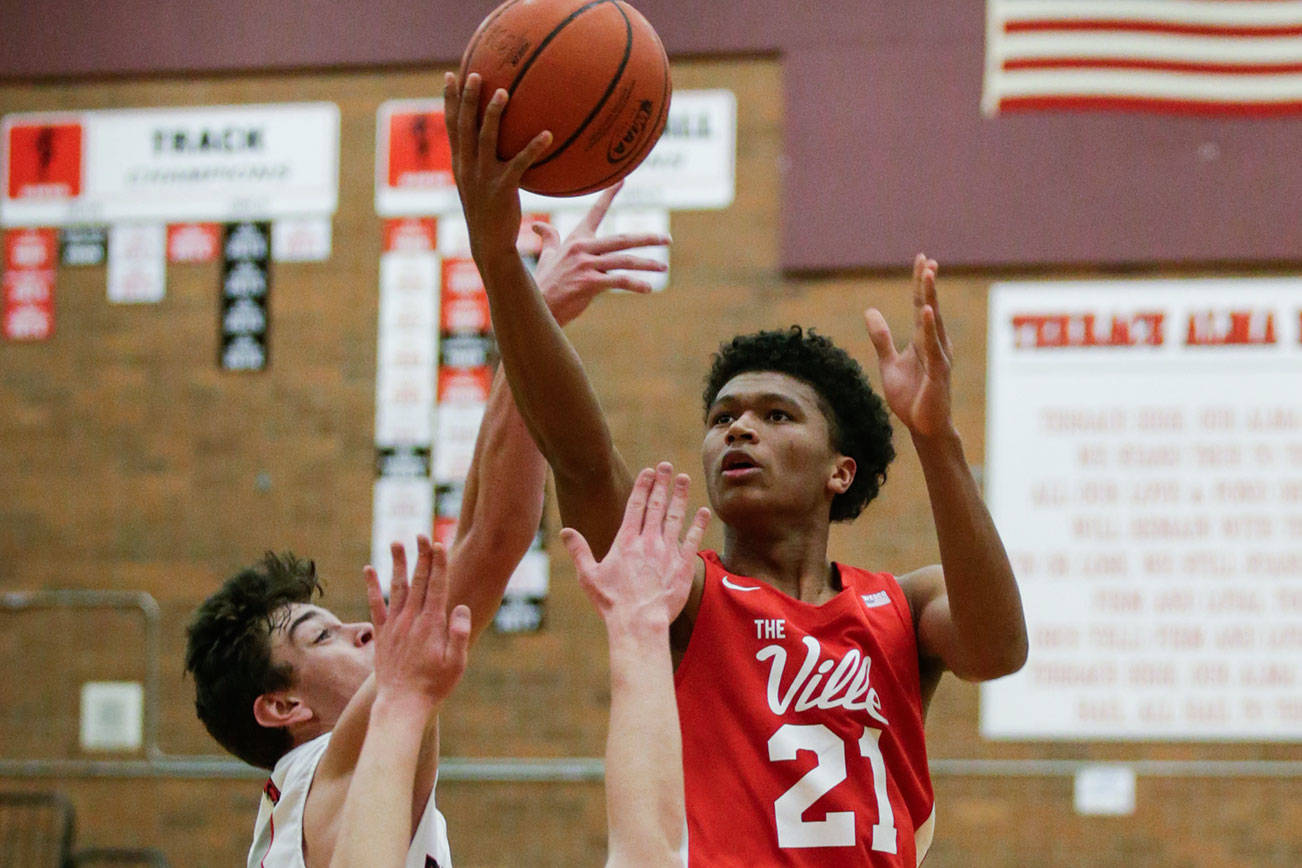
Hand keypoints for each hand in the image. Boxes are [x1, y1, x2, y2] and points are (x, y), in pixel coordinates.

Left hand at [362, 535, 471, 711]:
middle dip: (421, 556)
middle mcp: (411, 620)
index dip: (438, 564)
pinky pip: (375, 605)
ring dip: (398, 563)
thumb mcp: (457, 663)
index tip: (438, 544)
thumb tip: (460, 607)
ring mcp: (394, 625)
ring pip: (397, 587)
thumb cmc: (434, 685)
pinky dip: (372, 586)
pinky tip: (369, 570)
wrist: (401, 704)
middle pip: (418, 581)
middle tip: (422, 534)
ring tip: (397, 541)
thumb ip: (459, 634)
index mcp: (432, 625)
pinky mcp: (382, 633)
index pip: (437, 587)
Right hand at [444, 72, 551, 258]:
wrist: (490, 246)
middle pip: (465, 126)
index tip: (451, 76)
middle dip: (468, 98)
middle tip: (475, 73)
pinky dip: (533, 148)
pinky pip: (520, 163)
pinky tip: (547, 135)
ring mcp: (483, 178)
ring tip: (504, 92)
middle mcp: (467, 168)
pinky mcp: (503, 189)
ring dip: (493, 114)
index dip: (450, 101)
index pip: (452, 127)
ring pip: (486, 139)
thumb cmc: (491, 215)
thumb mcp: (481, 187)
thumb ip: (485, 164)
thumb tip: (501, 144)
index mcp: (460, 165)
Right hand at [532, 181, 670, 325]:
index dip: (609, 195)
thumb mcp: (546, 257)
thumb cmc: (543, 283)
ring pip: (624, 260)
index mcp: (576, 240)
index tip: (623, 179)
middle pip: (621, 239)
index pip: (596, 212)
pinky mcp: (588, 283)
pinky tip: (648, 288)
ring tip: (663, 267)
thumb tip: (537, 225)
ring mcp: (585, 265)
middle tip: (667, 239)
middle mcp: (582, 248)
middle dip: (647, 238)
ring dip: (647, 264)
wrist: (535, 306)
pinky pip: (617, 281)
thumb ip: (549, 239)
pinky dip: (634, 284)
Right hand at [561, 462, 709, 629]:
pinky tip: (702, 512)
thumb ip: (579, 551)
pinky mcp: (682, 566)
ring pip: (675, 518)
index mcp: (626, 542)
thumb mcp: (589, 576)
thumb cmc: (612, 602)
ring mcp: (667, 552)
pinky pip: (692, 540)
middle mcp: (648, 542)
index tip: (649, 471)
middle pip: (657, 506)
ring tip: (684, 479)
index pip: (636, 506)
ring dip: (680, 497)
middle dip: (662, 483)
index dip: (643, 486)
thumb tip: (565, 531)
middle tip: (667, 466)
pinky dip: (697, 525)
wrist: (639, 623)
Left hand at [864, 254, 954, 437]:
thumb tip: (870, 311)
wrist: (923, 427)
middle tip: (927, 260)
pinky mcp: (938, 373)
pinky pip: (934, 347)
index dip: (920, 284)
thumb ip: (881, 338)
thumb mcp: (889, 363)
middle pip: (929, 308)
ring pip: (934, 322)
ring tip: (928, 275)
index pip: (920, 306)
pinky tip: (927, 312)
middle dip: (928, 284)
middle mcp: (934, 344)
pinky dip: (930, 329)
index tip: (922, 259)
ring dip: (931, 298)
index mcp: (923, 341)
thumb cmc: (911, 397)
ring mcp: (938, 357)